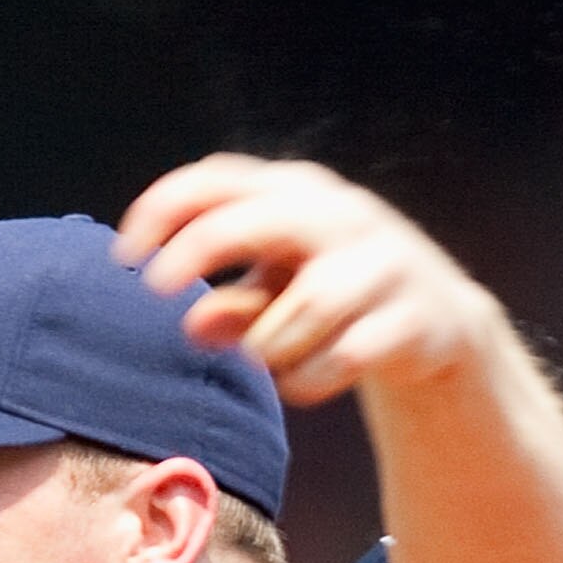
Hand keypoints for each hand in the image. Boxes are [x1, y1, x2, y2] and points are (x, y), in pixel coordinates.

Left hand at [113, 156, 496, 404]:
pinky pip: (346, 354)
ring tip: (265, 358)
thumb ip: (236, 304)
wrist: (438, 322)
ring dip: (270, 341)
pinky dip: (311, 378)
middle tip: (156, 288)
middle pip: (263, 220)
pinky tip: (302, 383)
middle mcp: (343, 215)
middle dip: (201, 250)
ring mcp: (385, 263)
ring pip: (308, 302)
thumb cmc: (336, 296)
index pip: (222, 178)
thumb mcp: (278, 293)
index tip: (124, 254)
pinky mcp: (414, 316)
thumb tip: (192, 326)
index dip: (166, 208)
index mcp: (300, 191)